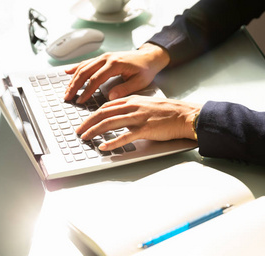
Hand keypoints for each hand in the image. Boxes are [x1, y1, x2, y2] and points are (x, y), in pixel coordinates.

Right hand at [64, 43, 169, 103]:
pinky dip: (76, 67)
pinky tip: (67, 72)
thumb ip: (125, 89)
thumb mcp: (139, 82)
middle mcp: (107, 58)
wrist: (149, 57)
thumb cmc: (145, 69)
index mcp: (115, 64)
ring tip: (67, 90)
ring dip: (73, 79)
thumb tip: (110, 97)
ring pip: (83, 67)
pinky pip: (86, 62)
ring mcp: (104, 57)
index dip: (86, 91)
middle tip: (67, 97)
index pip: (96, 79)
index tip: (81, 101)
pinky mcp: (103, 58)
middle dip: (74, 85)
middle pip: (85, 72)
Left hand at [75, 95, 202, 150]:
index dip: (92, 114)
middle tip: (79, 131)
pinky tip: (104, 147)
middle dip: (88, 122)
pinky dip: (112, 142)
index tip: (84, 122)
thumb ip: (132, 109)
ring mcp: (138, 117)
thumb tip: (119, 118)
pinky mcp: (145, 129)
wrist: (185, 115)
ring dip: (94, 131)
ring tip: (85, 138)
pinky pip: (125, 136)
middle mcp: (133, 106)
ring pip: (110, 122)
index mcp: (132, 100)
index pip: (106, 106)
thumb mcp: (146, 105)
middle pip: (104, 113)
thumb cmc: (168, 112)